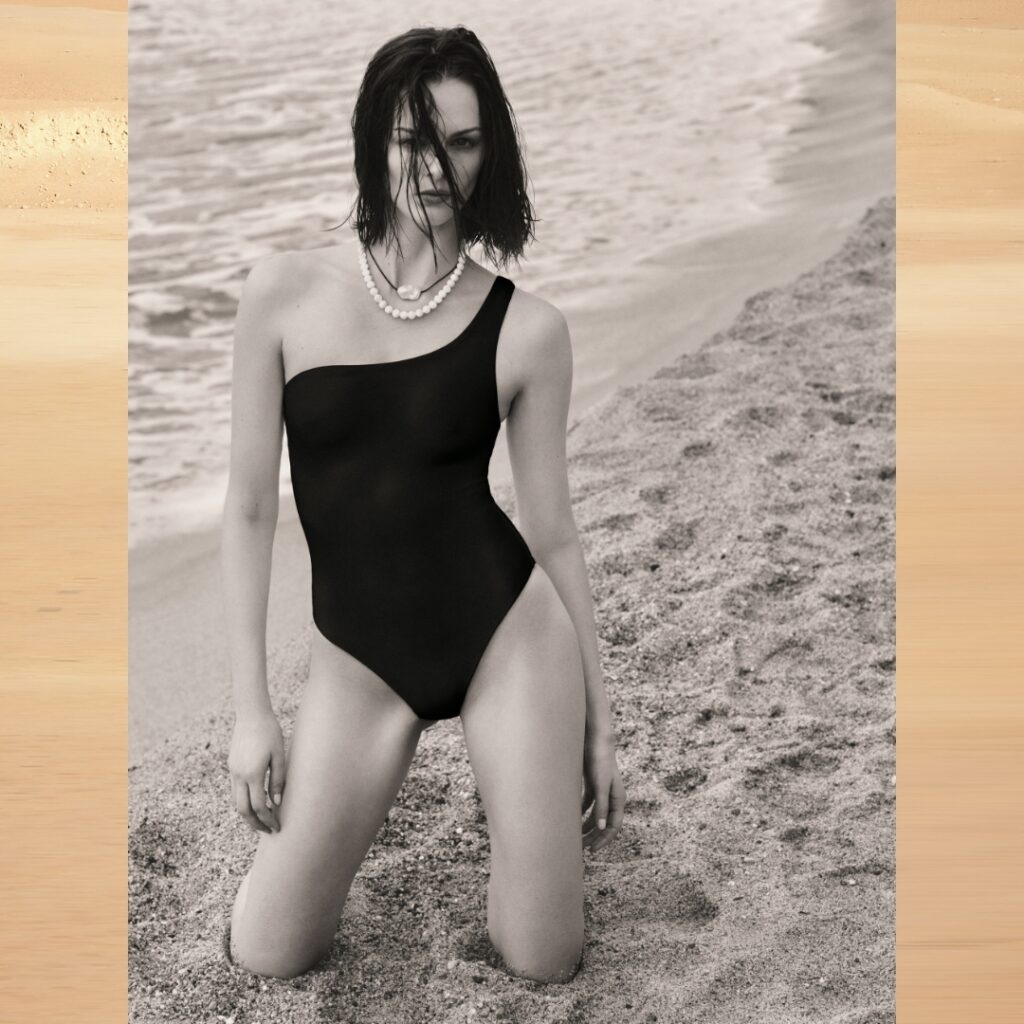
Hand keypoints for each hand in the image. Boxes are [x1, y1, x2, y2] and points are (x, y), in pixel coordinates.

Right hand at [228, 709, 286, 833]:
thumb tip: (276, 804)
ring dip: (247, 814)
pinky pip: (235, 790)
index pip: (258, 806)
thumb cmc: (271, 733)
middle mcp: (239, 776)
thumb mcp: (279, 755)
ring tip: (262, 820)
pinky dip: (243, 801)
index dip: (267, 820)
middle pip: (243, 810)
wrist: (252, 714)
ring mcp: (233, 771)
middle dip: (255, 824)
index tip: (277, 827)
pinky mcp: (232, 766)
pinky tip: (255, 802)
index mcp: (253, 774)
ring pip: (236, 801)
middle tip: (268, 831)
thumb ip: (278, 780)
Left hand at [581, 728, 624, 852]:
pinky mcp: (592, 785)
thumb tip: (602, 828)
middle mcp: (611, 797)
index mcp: (618, 800)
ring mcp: (602, 791)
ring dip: (586, 826)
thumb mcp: (601, 786)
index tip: (593, 850)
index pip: (613, 826)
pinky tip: (571, 818)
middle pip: (603, 823)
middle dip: (594, 836)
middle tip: (581, 848)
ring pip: (595, 815)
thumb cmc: (600, 762)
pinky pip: (587, 804)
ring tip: (574, 836)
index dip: (604, 839)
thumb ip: (601, 806)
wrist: (594, 740)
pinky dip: (580, 812)